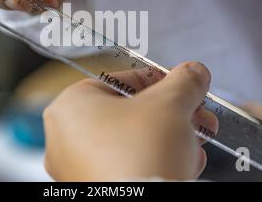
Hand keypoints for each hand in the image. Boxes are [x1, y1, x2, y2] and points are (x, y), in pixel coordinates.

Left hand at [43, 62, 218, 180]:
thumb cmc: (140, 155)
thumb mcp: (169, 105)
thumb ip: (183, 82)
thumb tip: (193, 73)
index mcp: (70, 106)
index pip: (119, 81)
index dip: (157, 80)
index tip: (178, 83)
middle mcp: (65, 138)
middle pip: (129, 113)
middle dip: (171, 112)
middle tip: (195, 112)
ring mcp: (77, 168)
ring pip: (132, 142)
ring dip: (170, 136)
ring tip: (197, 138)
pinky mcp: (96, 188)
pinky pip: (128, 166)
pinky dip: (156, 160)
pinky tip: (184, 161)